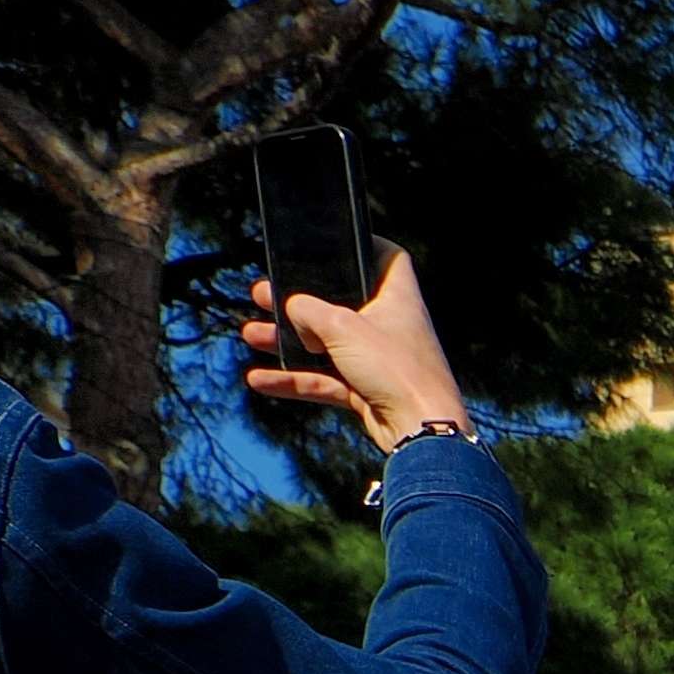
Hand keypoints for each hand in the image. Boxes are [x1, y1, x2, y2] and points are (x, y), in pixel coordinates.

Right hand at [242, 247, 472, 450]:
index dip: (365, 246)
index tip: (336, 241)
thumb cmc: (394, 369)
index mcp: (397, 299)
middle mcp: (390, 326)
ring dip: (287, 341)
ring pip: (326, 345)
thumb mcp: (341, 327)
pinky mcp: (369, 392)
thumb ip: (308, 309)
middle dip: (298, 300)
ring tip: (251, 334)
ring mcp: (379, 361)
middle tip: (262, 293)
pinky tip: (259, 379)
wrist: (422, 432)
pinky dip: (294, 381)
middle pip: (339, 303)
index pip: (388, 259)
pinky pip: (325, 382)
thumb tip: (292, 309)